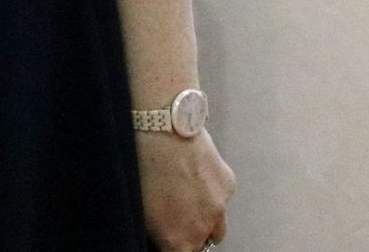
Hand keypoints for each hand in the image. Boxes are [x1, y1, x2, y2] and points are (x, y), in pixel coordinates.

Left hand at [139, 127, 233, 251]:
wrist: (163, 128)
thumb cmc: (142, 163)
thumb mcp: (139, 204)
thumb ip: (157, 228)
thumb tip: (160, 231)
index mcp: (177, 239)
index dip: (173, 246)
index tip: (167, 238)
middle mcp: (202, 229)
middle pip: (201, 244)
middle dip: (190, 235)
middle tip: (175, 216)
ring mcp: (220, 207)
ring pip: (218, 225)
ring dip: (205, 218)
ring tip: (187, 196)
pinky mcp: (229, 185)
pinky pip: (222, 198)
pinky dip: (212, 192)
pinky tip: (195, 172)